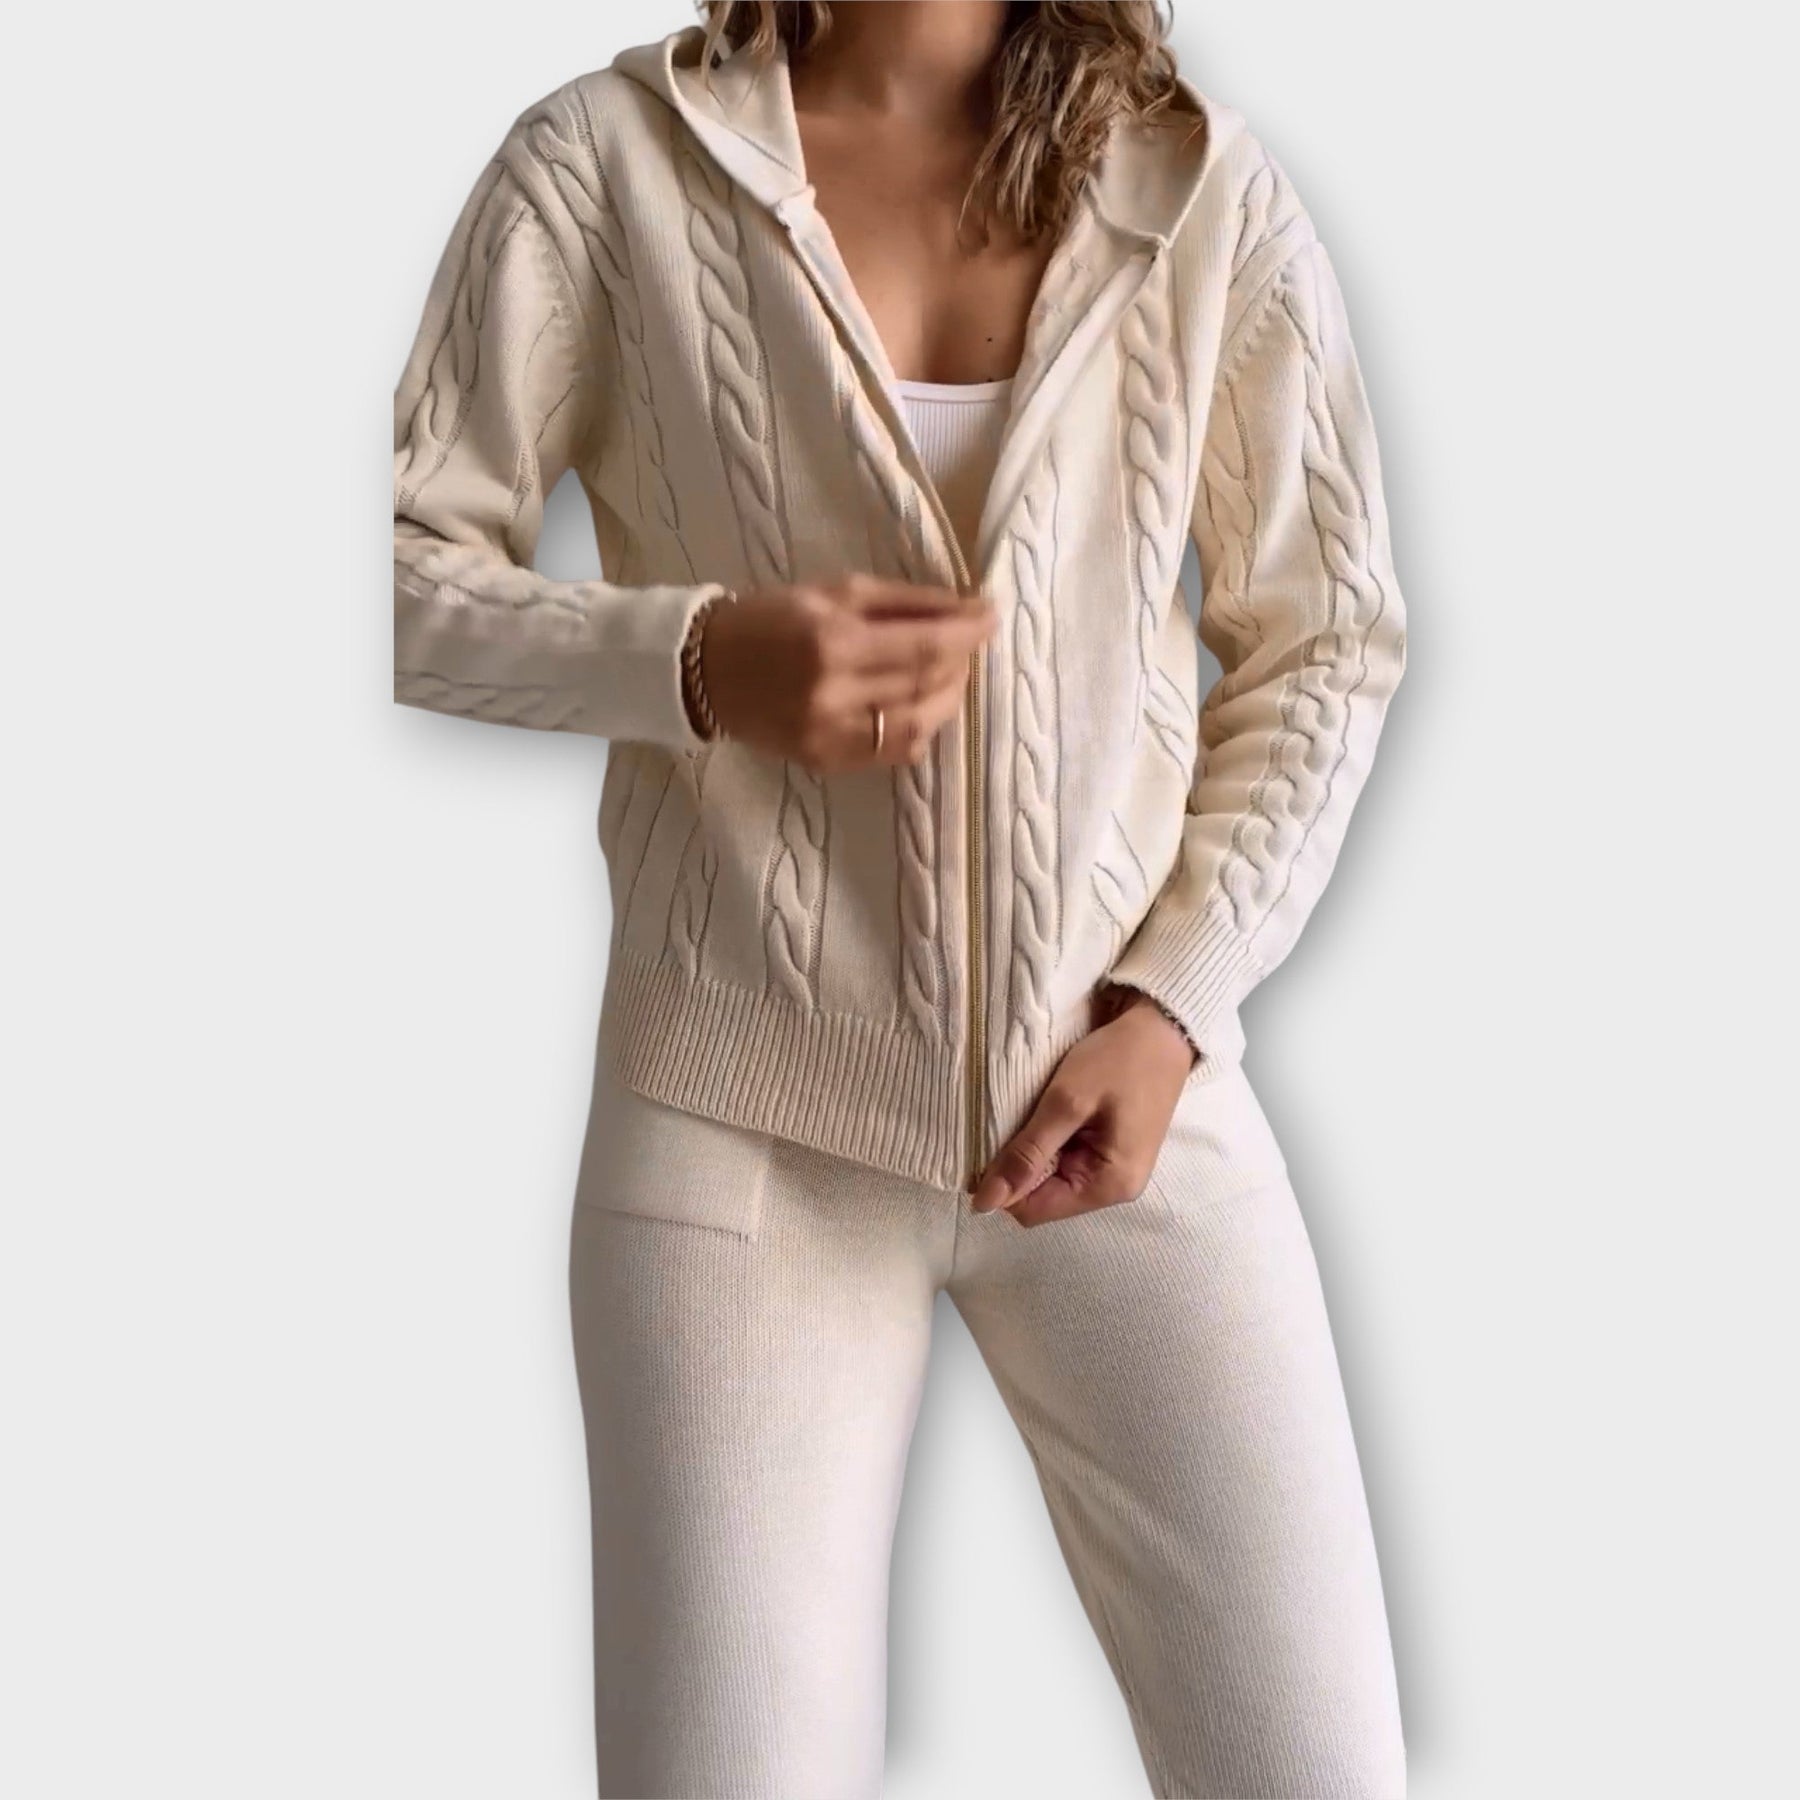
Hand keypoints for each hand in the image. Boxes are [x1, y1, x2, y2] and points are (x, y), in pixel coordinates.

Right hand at [703, 572, 996, 771]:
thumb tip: (964, 607)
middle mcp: (836, 695)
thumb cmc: (770, 618)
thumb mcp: (833, 592)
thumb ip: (902, 602)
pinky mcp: (826, 761)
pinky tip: (920, 707)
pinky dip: (920, 729)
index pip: (925, 644)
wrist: (704, 670)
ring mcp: (831, 736)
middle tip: (967, 640)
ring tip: (949, 674)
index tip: (991, 615)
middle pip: (926, 685)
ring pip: (918, 725)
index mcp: (835, 642)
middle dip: (960, 661)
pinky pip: (893, 752)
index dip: (967, 633)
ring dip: (947, 699)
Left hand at [971, 987, 1199, 1226]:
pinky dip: (1049, 1139)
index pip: (1034, 1211)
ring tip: (1029, 1113)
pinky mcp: (1109, 1151)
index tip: (983, 1146)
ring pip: (1050, 1176)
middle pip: (1042, 1196)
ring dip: (1033, 1149)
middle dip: (1019, 1165)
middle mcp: (1114, 1189)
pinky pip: (1065, 1159)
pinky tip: (1045, 1113)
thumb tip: (985, 1202)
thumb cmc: (1119, 1061)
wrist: (1163, 1028)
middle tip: (1007, 1122)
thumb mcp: (1067, 1102)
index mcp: (1109, 1186)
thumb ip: (1027, 1153)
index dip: (1002, 1185)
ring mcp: (1113, 1170)